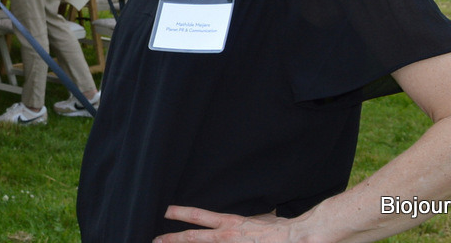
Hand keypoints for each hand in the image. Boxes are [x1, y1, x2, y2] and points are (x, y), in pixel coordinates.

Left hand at [155, 205, 292, 242]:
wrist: (294, 238)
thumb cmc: (279, 229)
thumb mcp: (262, 216)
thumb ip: (251, 216)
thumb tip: (256, 212)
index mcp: (229, 223)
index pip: (199, 215)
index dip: (180, 213)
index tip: (166, 212)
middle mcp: (225, 237)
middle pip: (192, 237)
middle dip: (172, 239)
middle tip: (155, 240)